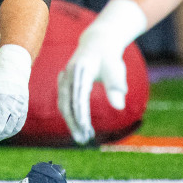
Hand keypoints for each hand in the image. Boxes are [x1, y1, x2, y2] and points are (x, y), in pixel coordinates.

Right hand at [57, 0, 145, 144]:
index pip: (79, 96)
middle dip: (74, 123)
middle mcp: (68, 74)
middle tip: (83, 140)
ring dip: (70, 121)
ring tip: (81, 137)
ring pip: (63, 103)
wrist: (97, 42)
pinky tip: (77, 125)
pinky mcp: (64, 82)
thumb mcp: (116, 69)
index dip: (81, 114)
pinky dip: (69, 114)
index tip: (86, 130)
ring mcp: (64, 78)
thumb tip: (119, 107)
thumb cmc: (109, 57)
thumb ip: (116, 86)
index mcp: (81, 70)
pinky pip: (63, 101)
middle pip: (67, 103)